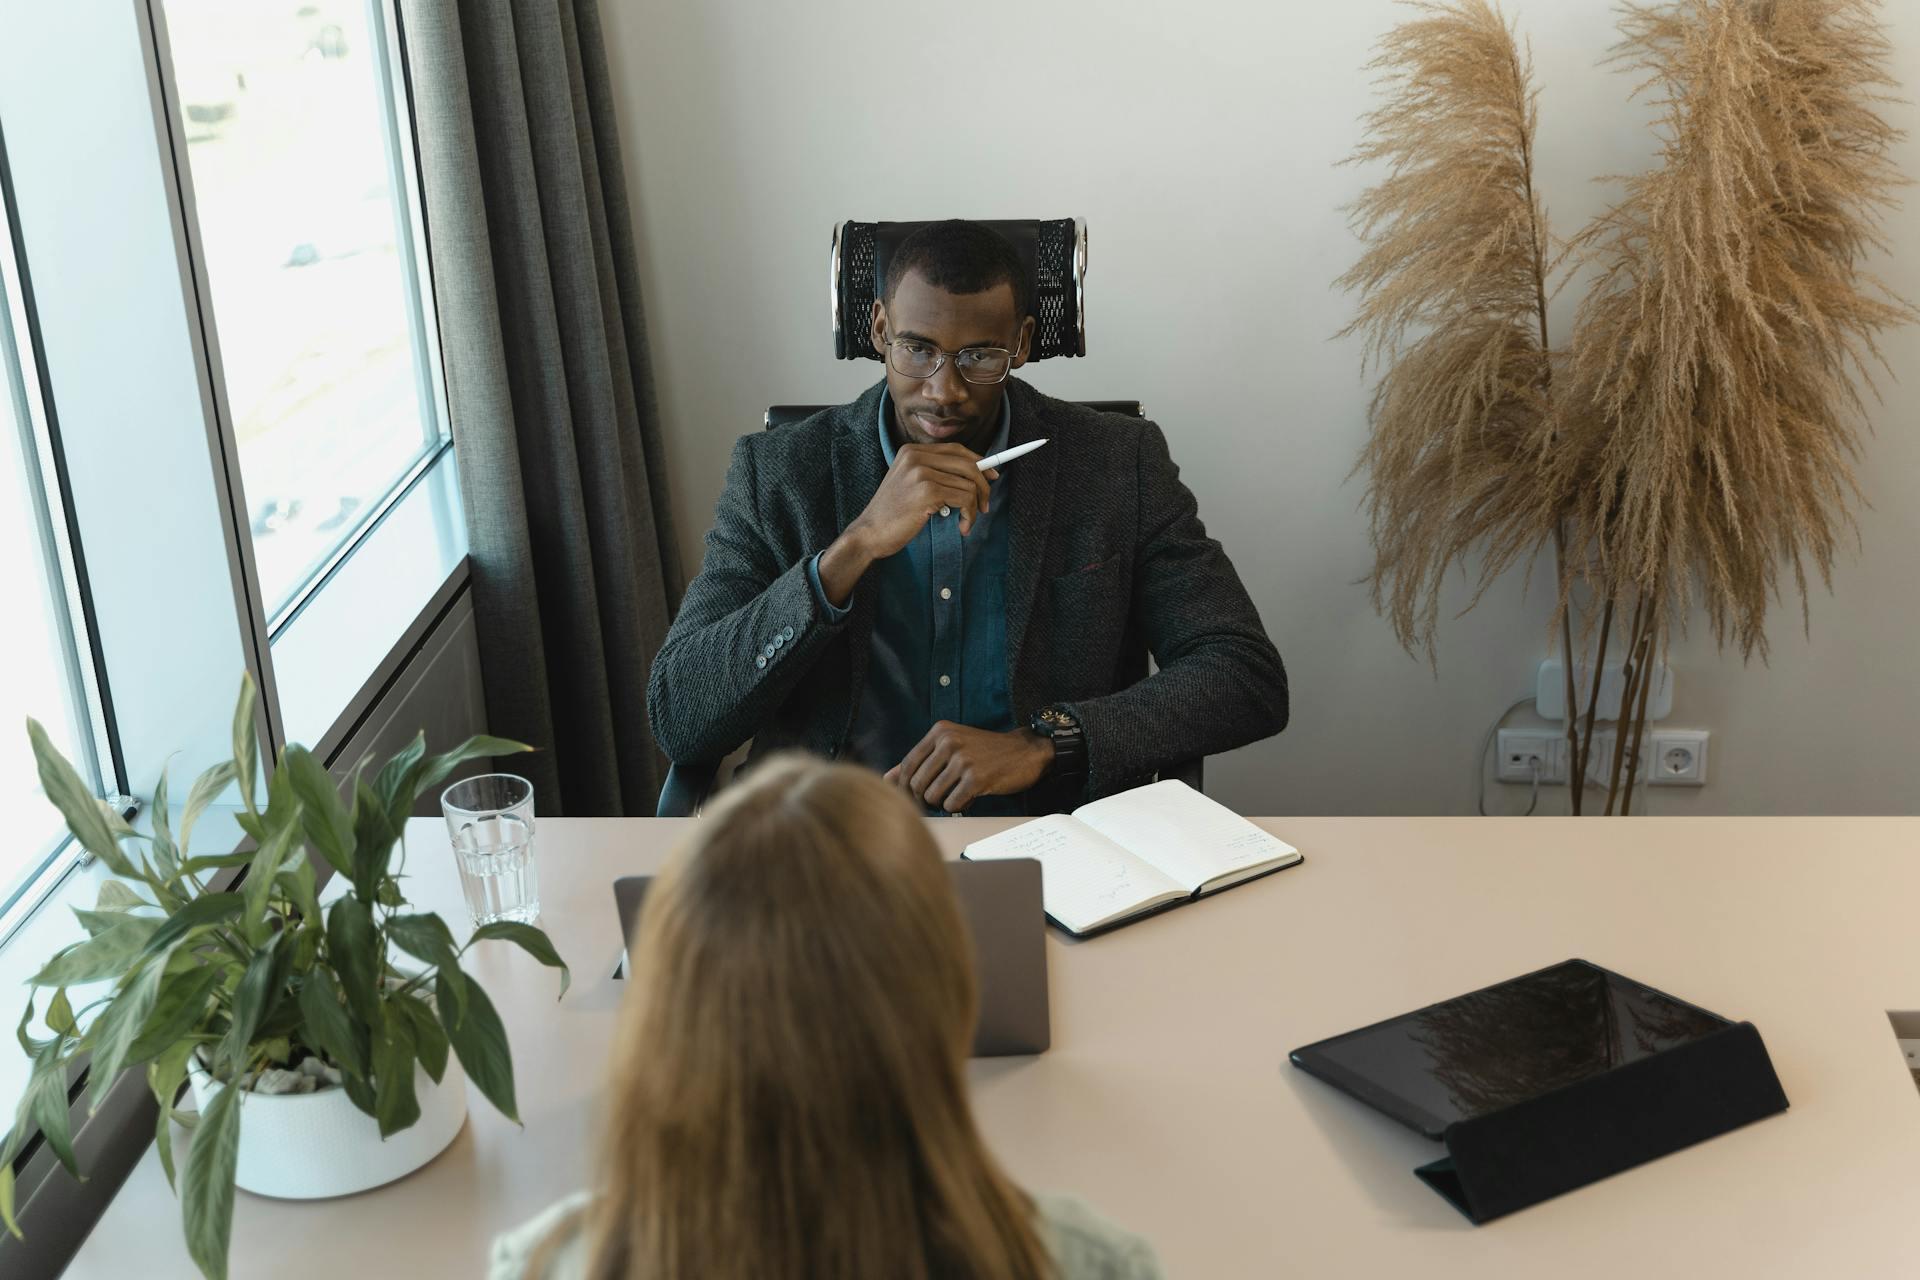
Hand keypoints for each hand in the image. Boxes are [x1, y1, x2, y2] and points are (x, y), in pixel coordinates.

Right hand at [816, 445, 999, 605]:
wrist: (869, 533)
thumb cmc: (893, 515)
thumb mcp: (910, 485)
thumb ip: (934, 474)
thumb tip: (976, 474)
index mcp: (911, 451)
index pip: (956, 449)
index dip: (978, 462)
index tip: (991, 477)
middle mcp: (916, 456)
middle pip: (967, 463)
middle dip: (983, 485)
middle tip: (985, 505)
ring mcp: (921, 472)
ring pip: (969, 483)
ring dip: (974, 507)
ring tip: (967, 522)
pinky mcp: (927, 491)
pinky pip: (965, 498)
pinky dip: (969, 515)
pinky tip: (962, 527)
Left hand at [886, 723, 1053, 813]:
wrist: (1025, 752)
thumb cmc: (986, 752)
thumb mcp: (952, 747)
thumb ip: (919, 761)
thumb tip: (887, 778)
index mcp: (940, 732)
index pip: (908, 764)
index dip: (905, 786)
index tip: (911, 797)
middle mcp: (949, 742)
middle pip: (917, 782)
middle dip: (924, 797)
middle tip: (939, 799)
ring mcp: (963, 760)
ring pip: (933, 796)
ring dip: (942, 803)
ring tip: (956, 795)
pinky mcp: (976, 778)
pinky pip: (952, 804)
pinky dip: (958, 806)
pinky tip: (968, 798)